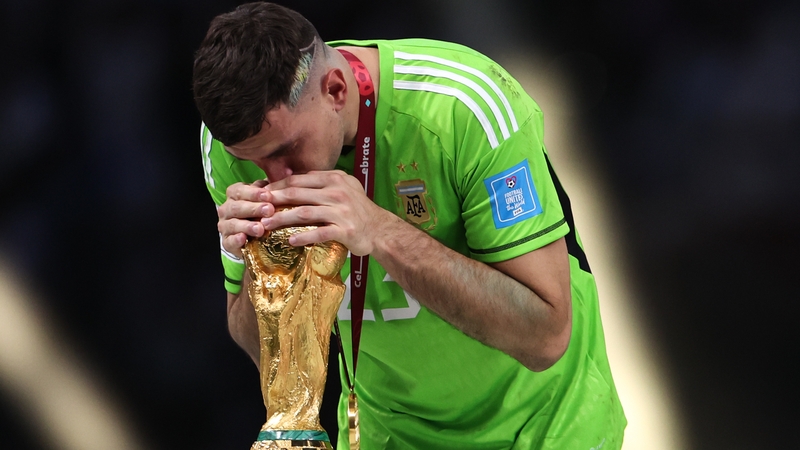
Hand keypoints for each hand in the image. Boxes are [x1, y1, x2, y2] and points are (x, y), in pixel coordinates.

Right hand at [217, 179, 274, 257]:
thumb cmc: (263, 214)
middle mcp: (227, 209)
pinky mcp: (227, 243)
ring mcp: (225, 226)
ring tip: (260, 228)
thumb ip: (272, 189)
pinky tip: (244, 239)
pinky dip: (236, 240)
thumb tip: (287, 174)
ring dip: (246, 226)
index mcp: (235, 195)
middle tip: (269, 210)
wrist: (258, 239)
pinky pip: (229, 241)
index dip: (253, 193)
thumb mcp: (267, 199)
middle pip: (236, 206)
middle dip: (253, 208)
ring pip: (232, 224)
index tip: (268, 196)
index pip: (240, 190)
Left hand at [259, 170, 396, 254]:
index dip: (278, 186)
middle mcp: (337, 192)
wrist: (379, 229)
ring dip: (282, 219)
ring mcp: (341, 212)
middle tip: (257, 208)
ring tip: (266, 226)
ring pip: (304, 213)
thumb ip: (323, 181)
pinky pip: (319, 233)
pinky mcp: (345, 230)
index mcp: (334, 179)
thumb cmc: (358, 208)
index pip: (299, 180)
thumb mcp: (345, 187)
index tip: (261, 193)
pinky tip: (290, 241)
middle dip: (274, 201)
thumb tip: (296, 179)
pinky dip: (303, 237)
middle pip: (298, 194)